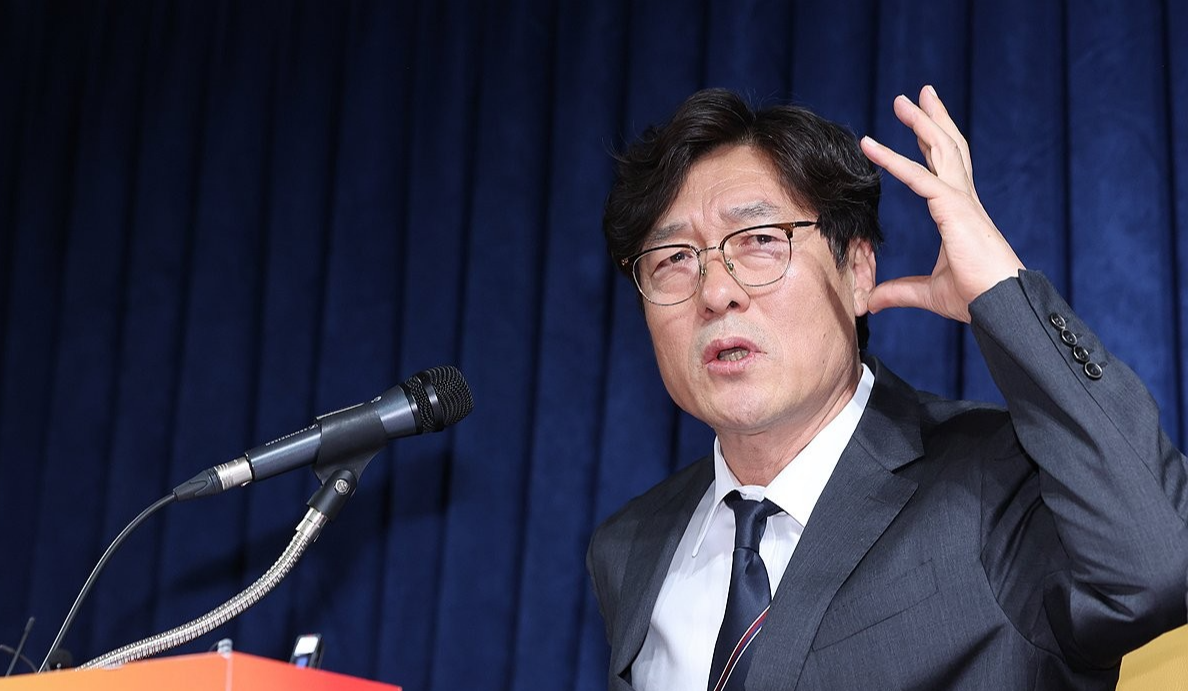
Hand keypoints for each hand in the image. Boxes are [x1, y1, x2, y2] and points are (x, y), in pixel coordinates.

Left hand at [860, 85, 1024, 322]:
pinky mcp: (954, 210)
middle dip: (933, 119)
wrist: (1001, 305)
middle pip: (949, 147)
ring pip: (941, 150)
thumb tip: (870, 300)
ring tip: (903, 99)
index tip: (921, 124)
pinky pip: (919, 178)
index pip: (945, 169)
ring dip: (921, 122)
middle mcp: (964, 199)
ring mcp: (962, 201)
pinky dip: (894, 160)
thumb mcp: (928, 292)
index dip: (932, 145)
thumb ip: (899, 291)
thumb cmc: (975, 297)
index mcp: (961, 212)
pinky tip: (872, 146)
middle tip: (918, 94)